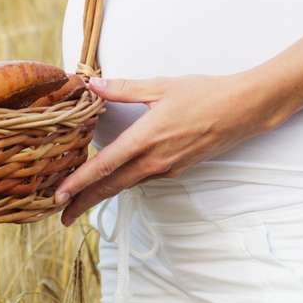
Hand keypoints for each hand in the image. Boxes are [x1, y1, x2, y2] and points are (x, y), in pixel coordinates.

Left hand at [53, 72, 268, 224]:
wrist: (243, 110)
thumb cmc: (204, 94)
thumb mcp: (160, 86)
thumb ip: (124, 89)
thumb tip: (94, 85)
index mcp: (146, 139)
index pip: (105, 166)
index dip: (79, 183)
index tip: (59, 196)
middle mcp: (155, 161)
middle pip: (111, 187)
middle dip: (84, 202)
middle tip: (61, 216)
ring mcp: (167, 168)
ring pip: (127, 184)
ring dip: (103, 192)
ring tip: (81, 199)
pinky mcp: (177, 169)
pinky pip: (144, 177)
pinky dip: (124, 181)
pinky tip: (116, 177)